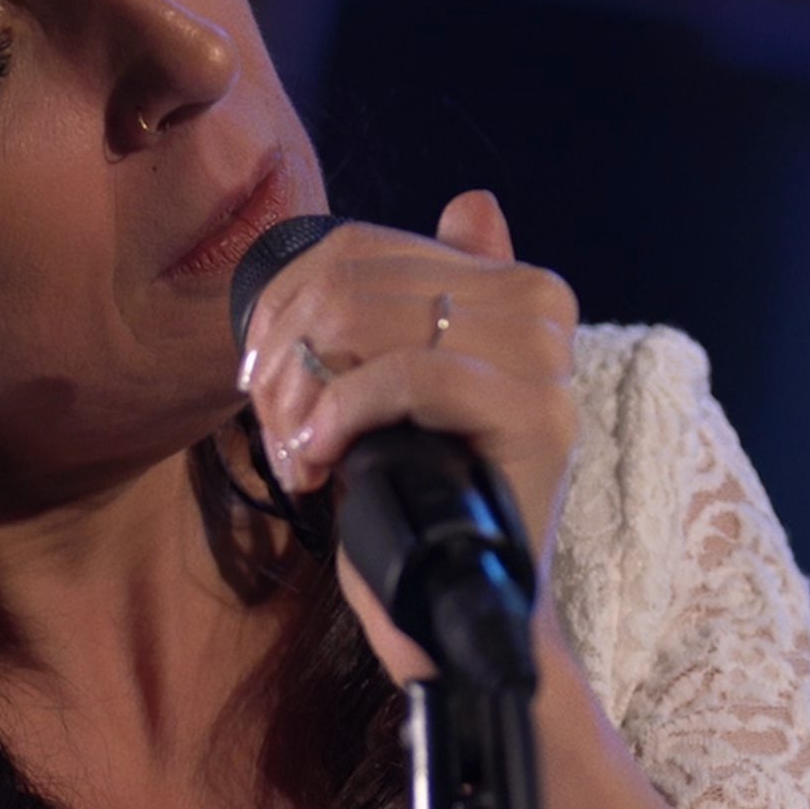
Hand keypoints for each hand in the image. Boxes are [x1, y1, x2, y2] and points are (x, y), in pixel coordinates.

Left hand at [238, 190, 578, 684]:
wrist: (465, 606)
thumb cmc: (428, 495)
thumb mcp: (408, 385)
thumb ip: (432, 296)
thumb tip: (475, 202)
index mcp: (517, 284)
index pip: (358, 248)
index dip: (284, 306)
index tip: (261, 376)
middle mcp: (543, 307)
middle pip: (351, 282)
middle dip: (285, 358)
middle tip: (275, 431)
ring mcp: (548, 360)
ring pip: (367, 321)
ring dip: (301, 396)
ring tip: (297, 455)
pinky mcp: (539, 415)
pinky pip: (407, 375)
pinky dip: (341, 413)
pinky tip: (319, 460)